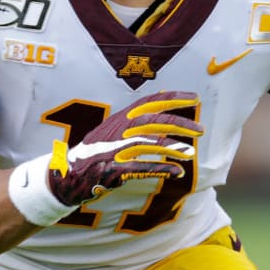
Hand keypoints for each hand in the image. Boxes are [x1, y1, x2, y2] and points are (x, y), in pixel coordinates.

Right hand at [46, 91, 200, 205]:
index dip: (173, 97)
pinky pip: (144, 168)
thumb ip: (132, 119)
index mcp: (120, 117)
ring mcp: (117, 149)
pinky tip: (177, 172)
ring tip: (191, 153)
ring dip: (175, 148)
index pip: (150, 101)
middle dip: (181, 123)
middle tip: (201, 130)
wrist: (68, 173)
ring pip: (152, 144)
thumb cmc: (94, 151)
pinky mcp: (116, 169)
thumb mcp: (111, 129)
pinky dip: (162, 169)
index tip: (194, 96)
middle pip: (156, 121)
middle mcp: (119, 130)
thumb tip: (159, 104)